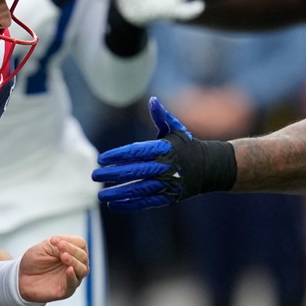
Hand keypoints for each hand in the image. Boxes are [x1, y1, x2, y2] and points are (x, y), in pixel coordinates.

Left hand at [17, 235, 88, 302]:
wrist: (21, 277)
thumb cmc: (34, 261)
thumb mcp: (44, 247)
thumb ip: (58, 244)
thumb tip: (65, 243)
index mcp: (71, 252)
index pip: (81, 244)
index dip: (70, 241)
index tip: (54, 241)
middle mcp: (74, 265)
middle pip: (83, 256)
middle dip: (73, 250)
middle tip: (60, 247)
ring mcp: (71, 278)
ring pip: (83, 270)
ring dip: (74, 261)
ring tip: (64, 256)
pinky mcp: (65, 290)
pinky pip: (74, 284)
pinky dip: (72, 276)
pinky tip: (68, 270)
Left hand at [92, 97, 236, 209]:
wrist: (211, 167)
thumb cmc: (187, 145)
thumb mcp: (176, 129)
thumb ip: (161, 116)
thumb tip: (152, 100)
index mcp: (164, 148)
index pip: (136, 151)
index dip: (117, 155)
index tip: (101, 159)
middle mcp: (165, 166)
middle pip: (135, 171)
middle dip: (113, 174)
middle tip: (94, 175)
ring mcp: (167, 183)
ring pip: (139, 189)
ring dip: (118, 193)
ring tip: (100, 195)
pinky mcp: (169, 197)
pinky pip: (147, 202)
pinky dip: (130, 205)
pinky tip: (114, 205)